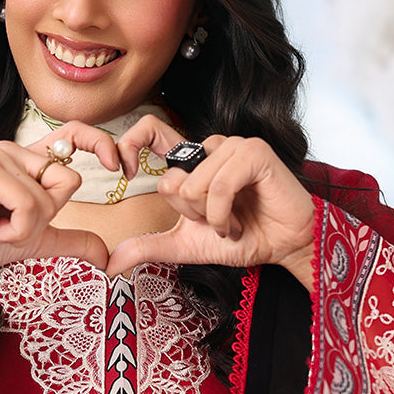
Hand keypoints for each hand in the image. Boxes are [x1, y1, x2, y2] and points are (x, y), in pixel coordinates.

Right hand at [0, 133, 114, 296]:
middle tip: (12, 224)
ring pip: (49, 197)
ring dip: (27, 227)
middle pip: (68, 181)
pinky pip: (29, 203)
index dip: (100, 143)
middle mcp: (14, 150)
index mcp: (27, 160)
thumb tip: (108, 256)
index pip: (74, 135)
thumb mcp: (36, 240)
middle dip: (46, 217)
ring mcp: (0, 156)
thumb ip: (71, 240)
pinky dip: (16, 228)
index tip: (118, 167)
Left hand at [109, 118, 315, 289]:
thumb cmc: (242, 238)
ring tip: (233, 222)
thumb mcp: (185, 246)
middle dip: (192, 215)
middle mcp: (210, 148)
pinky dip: (224, 215)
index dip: (130, 144)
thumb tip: (109, 263)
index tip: (124, 172)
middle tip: (218, 220)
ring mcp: (233, 147)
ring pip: (193, 186)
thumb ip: (148, 247)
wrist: (283, 247)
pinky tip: (240, 222)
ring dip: (211, 218)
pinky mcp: (254, 152)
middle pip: (171, 181)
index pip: (150, 130)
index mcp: (193, 162)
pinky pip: (219, 186)